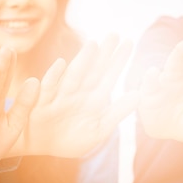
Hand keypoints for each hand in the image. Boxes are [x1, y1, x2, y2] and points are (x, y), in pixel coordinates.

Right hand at [17, 34, 138, 157]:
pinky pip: (49, 88)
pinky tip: (61, 63)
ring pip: (74, 75)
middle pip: (93, 70)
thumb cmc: (72, 139)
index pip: (109, 77)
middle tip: (114, 34)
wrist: (44, 147)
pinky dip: (54, 76)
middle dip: (103, 54)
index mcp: (94, 98)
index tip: (129, 42)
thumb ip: (118, 112)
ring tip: (93, 45)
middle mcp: (79, 92)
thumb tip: (139, 95)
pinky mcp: (43, 102)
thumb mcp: (98, 130)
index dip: (118, 61)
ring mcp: (61, 95)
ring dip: (83, 61)